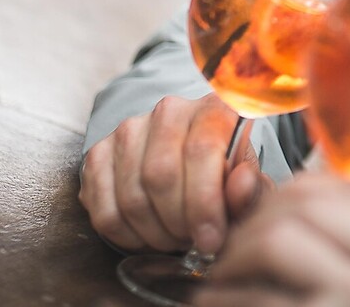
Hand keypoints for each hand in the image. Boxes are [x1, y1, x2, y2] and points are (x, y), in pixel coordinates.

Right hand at [79, 93, 270, 253]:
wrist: (191, 160)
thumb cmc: (223, 174)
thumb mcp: (247, 183)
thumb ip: (251, 189)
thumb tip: (240, 186)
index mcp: (213, 107)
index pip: (201, 151)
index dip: (205, 204)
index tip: (211, 240)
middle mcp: (169, 110)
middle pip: (160, 175)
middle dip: (178, 223)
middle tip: (192, 241)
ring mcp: (128, 130)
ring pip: (131, 195)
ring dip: (153, 233)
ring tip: (174, 239)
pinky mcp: (98, 153)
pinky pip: (103, 209)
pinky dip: (125, 236)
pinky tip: (147, 237)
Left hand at [192, 173, 349, 306]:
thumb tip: (313, 203)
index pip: (347, 185)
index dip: (292, 194)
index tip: (269, 212)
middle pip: (308, 202)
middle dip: (257, 218)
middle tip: (235, 243)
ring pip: (278, 237)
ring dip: (237, 254)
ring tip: (224, 274)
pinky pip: (261, 297)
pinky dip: (228, 298)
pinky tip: (217, 302)